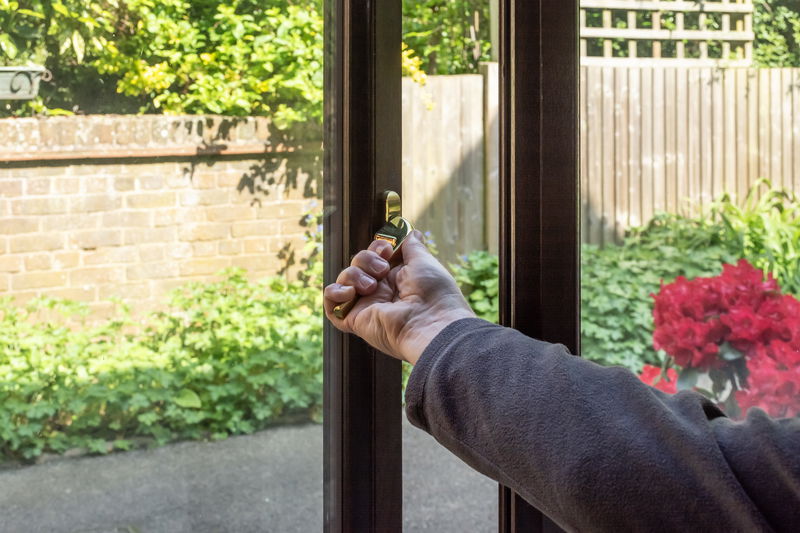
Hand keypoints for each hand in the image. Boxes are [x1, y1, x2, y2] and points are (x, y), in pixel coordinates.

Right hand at [324, 230, 474, 364]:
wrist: (432, 323)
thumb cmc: (434, 293)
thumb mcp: (424, 261)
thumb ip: (412, 245)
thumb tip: (411, 232)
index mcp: (397, 277)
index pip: (376, 255)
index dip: (376, 247)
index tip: (387, 247)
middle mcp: (381, 291)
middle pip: (358, 263)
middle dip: (366, 258)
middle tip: (382, 269)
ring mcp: (367, 306)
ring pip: (345, 279)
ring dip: (354, 275)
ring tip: (371, 286)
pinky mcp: (355, 320)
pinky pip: (331, 305)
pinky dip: (334, 292)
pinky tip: (350, 292)